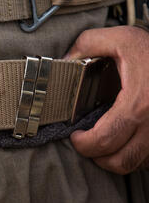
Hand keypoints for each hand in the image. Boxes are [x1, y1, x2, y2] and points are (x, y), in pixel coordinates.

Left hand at [65, 26, 148, 174]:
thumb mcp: (120, 38)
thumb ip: (87, 44)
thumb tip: (64, 61)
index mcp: (138, 103)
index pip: (104, 140)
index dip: (83, 144)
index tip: (76, 136)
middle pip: (120, 161)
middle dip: (96, 156)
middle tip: (86, 143)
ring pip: (136, 164)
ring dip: (115, 159)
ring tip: (103, 143)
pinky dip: (133, 155)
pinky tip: (124, 140)